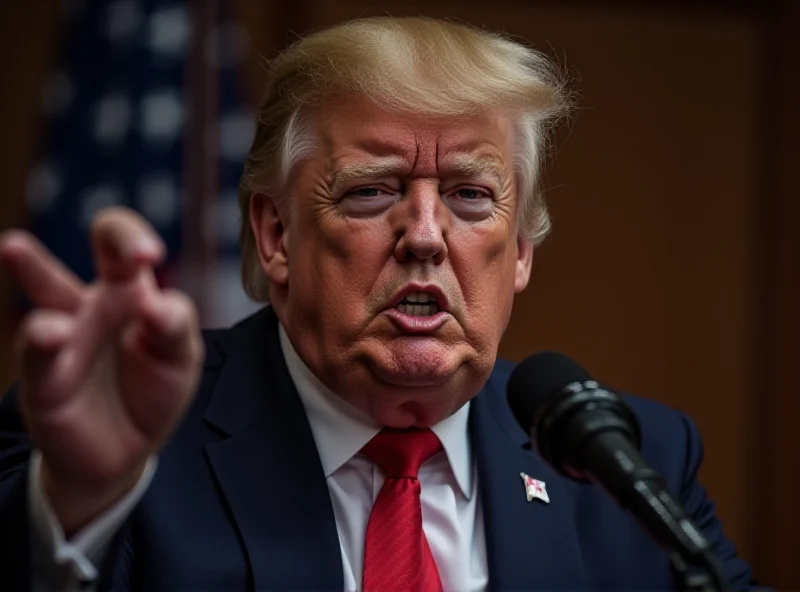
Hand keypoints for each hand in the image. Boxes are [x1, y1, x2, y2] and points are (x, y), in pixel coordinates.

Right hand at [0, 207, 202, 534]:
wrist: (124, 449)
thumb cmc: (153, 390)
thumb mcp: (179, 359)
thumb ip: (175, 328)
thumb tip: (158, 305)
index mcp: (131, 291)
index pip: (126, 247)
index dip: (135, 239)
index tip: (151, 257)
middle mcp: (96, 302)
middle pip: (103, 250)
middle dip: (119, 236)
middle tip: (133, 253)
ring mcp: (67, 335)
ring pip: (48, 295)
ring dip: (34, 270)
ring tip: (14, 246)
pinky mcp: (46, 378)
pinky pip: (39, 353)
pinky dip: (44, 341)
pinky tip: (52, 332)